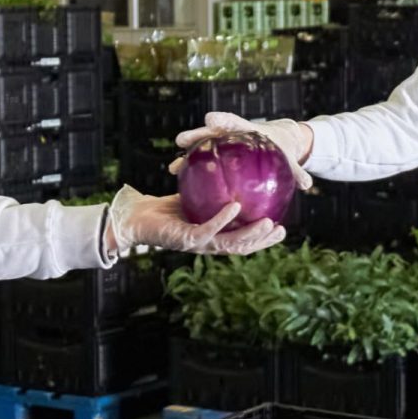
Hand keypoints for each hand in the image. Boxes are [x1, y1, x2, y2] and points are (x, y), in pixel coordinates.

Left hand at [107, 185, 285, 255]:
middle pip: (242, 247)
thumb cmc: (163, 209)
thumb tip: (230, 171)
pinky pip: (208, 229)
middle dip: (263, 241)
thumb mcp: (193, 197)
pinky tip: (235, 207)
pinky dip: (223, 219)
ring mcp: (197, 243)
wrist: (135, 218)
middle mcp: (207, 244)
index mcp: (212, 237)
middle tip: (282, 230)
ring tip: (268, 223)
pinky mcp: (185, 239)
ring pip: (230, 244)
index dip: (262, 239)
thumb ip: (211, 191)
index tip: (281, 228)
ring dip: (250, 234)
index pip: (242, 241)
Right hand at [169, 112, 314, 189]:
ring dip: (187, 155)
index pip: (235, 123)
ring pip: (202, 147)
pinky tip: (177, 177)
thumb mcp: (289, 161)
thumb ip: (297, 172)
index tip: (210, 121)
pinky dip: (190, 167)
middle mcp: (231, 135)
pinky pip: (201, 161)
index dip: (223, 121)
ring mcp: (221, 144)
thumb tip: (308, 185)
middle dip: (196, 135)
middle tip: (180, 140)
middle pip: (211, 132)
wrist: (276, 144)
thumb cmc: (282, 151)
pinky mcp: (217, 155)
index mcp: (249, 131)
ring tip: (171, 167)